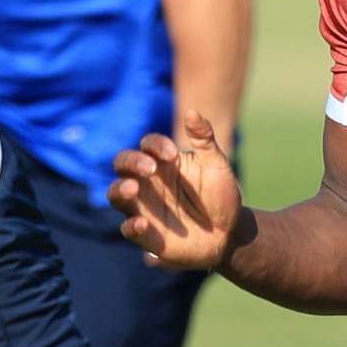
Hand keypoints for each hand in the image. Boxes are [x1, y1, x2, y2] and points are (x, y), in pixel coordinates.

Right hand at [110, 110, 242, 271]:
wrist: (229, 233)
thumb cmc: (220, 195)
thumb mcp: (216, 165)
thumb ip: (204, 139)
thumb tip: (191, 112)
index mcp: (163, 162)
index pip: (147, 145)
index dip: (154, 145)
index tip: (172, 154)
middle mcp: (148, 182)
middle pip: (123, 164)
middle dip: (131, 162)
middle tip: (150, 168)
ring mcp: (144, 207)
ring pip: (116, 194)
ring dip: (120, 190)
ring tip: (132, 189)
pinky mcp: (146, 234)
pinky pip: (128, 229)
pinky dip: (131, 226)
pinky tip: (142, 223)